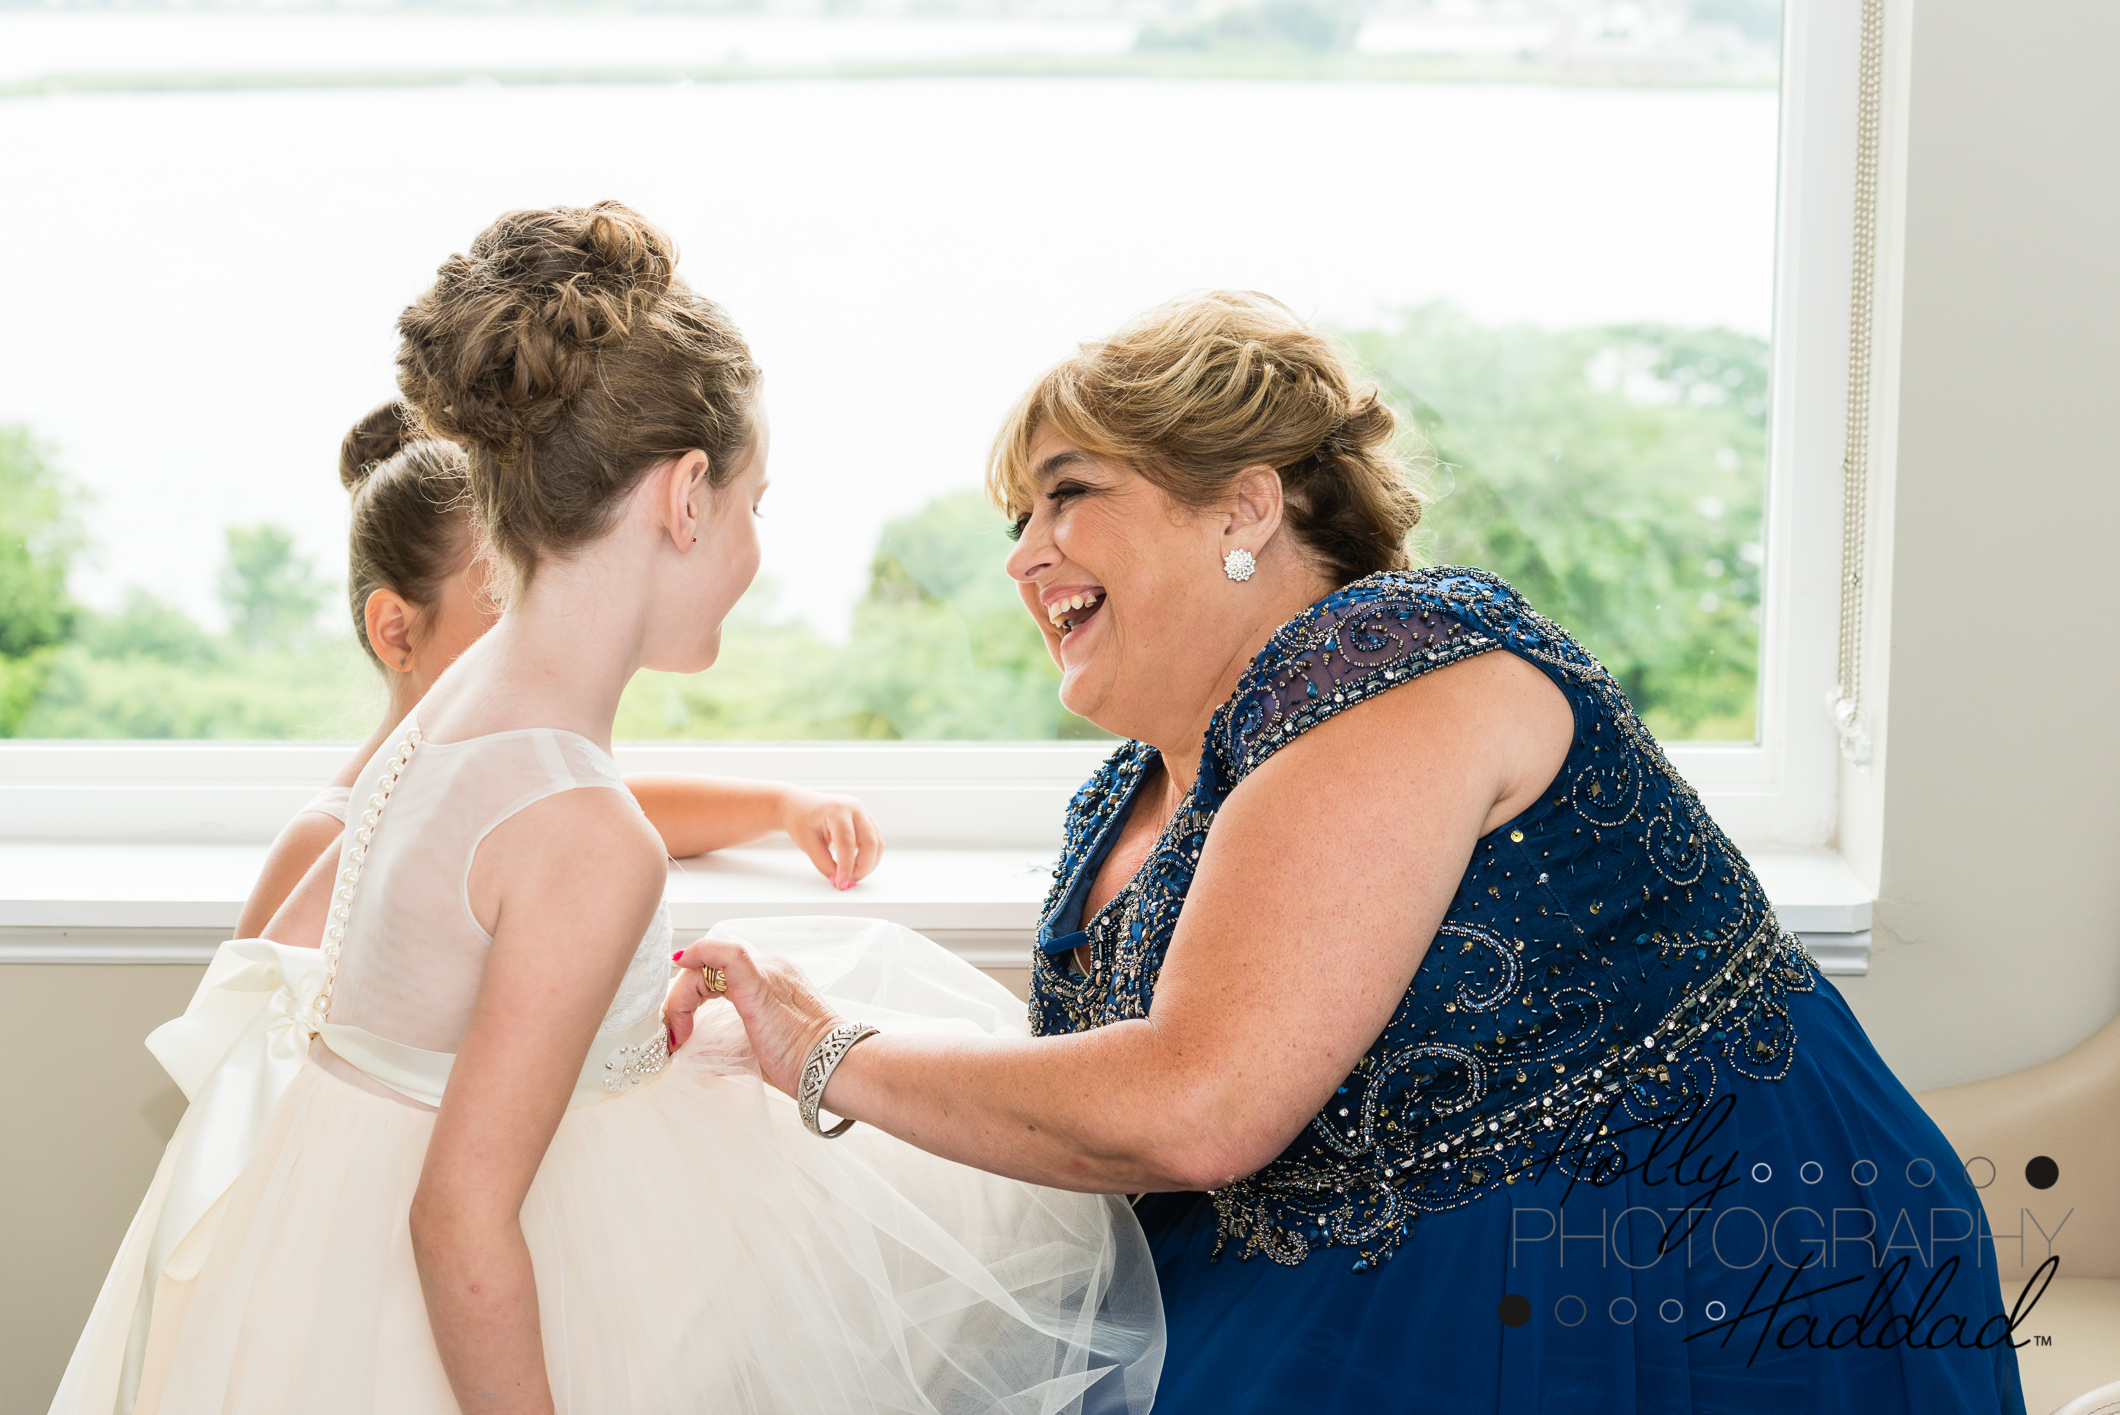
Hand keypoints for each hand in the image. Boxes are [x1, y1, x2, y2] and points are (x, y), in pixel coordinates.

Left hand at [669, 935, 841, 1096]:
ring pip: (707, 966)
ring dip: (681, 999)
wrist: (830, 1067)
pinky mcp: (760, 982)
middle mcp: (770, 968)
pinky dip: (700, 954)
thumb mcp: (753, 1050)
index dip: (689, 1001)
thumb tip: (690, 1055)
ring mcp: (767, 971)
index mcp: (771, 981)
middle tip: (673, 1037)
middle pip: (707, 971)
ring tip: (677, 1034)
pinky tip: (680, 964)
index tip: (680, 1034)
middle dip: (681, 1002)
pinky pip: (727, 955)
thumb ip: (724, 1043)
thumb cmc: (800, 1064)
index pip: (716, 977)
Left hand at [777, 790, 883, 890]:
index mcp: (836, 810)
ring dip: (869, 863)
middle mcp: (854, 808)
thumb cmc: (801, 819)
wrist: (800, 805)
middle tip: (848, 882)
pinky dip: (870, 856)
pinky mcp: (866, 820)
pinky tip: (856, 865)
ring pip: (877, 843)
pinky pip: (876, 840)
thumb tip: (838, 879)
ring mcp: (863, 812)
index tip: (841, 883)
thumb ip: (823, 863)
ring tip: (852, 875)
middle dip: (863, 867)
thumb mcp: (807, 843)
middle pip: (870, 842)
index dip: (846, 867)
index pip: (847, 843)